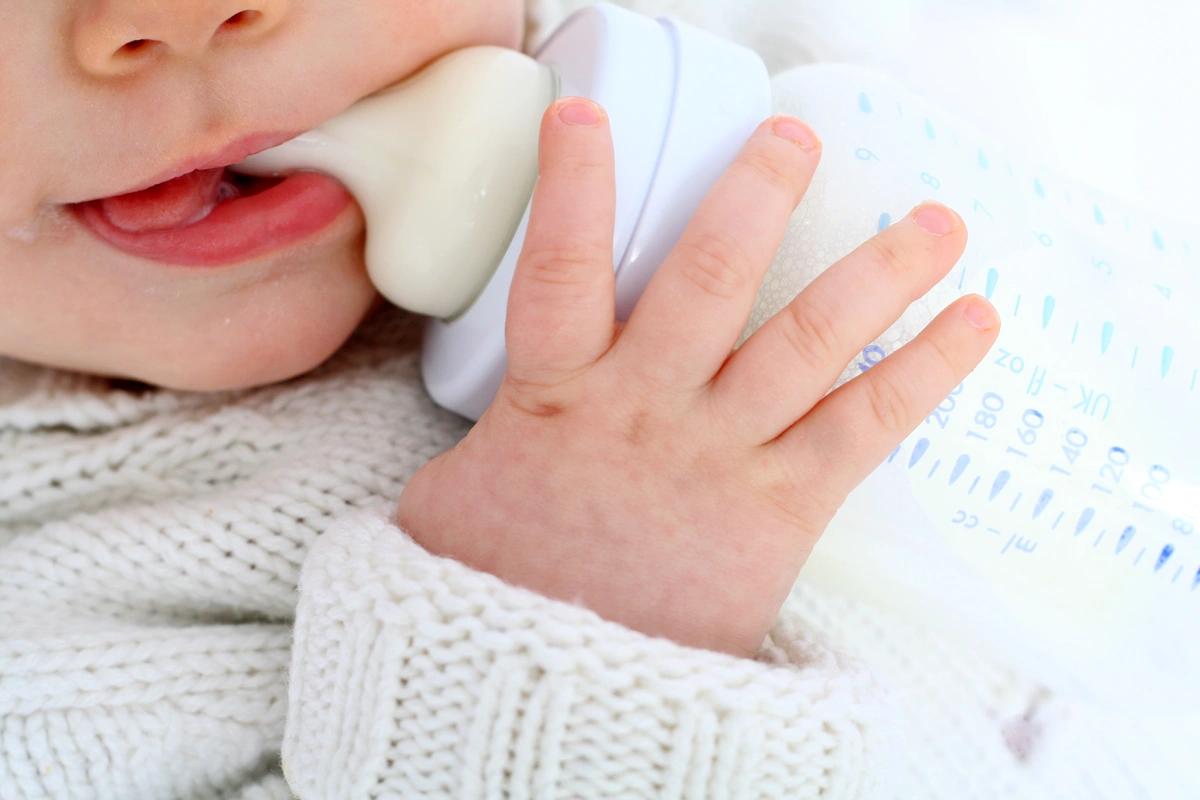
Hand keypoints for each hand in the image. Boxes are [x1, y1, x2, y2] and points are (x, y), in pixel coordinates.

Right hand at [395, 97, 999, 657]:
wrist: (552, 698)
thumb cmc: (497, 595)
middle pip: (710, 276)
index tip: (587, 115)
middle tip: (798, 140)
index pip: (559, 264)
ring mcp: (720, 457)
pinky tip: (973, 324)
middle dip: (757, 195)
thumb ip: (485, 442)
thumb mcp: (451, 503)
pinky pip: (863, 429)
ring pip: (807, 340)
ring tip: (937, 220)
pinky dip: (922, 372)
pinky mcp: (779, 512)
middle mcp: (647, 411)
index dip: (573, 181)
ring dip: (879, 271)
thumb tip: (487, 424)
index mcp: (557, 398)